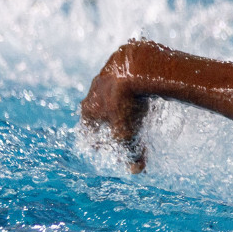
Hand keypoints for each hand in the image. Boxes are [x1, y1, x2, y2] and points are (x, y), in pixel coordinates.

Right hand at [80, 42, 150, 171]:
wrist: (136, 67)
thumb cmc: (128, 103)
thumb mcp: (128, 132)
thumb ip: (131, 152)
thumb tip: (136, 170)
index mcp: (90, 107)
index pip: (86, 128)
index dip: (95, 140)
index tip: (103, 148)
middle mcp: (94, 89)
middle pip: (97, 108)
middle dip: (107, 120)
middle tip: (119, 128)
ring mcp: (106, 73)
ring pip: (110, 90)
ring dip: (119, 99)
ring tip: (133, 107)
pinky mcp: (121, 61)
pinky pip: (126, 76)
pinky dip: (133, 83)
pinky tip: (146, 88)